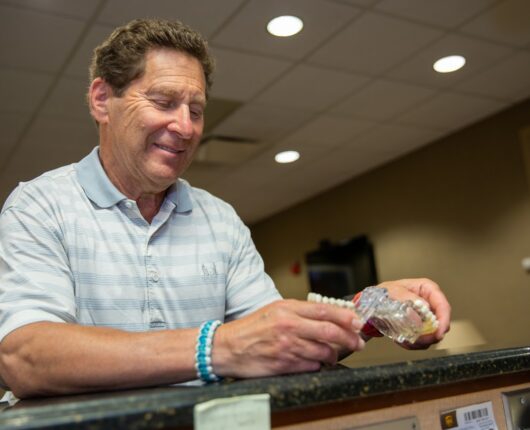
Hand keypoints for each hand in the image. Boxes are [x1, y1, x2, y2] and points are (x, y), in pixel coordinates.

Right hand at [212, 299, 365, 377]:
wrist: (228, 347)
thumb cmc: (252, 328)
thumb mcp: (275, 310)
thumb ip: (300, 312)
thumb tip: (328, 317)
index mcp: (287, 309)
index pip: (324, 311)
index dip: (346, 317)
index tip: (358, 322)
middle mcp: (289, 326)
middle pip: (330, 332)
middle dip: (349, 338)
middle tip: (358, 342)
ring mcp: (287, 347)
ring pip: (323, 352)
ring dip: (333, 355)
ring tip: (332, 354)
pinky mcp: (285, 365)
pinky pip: (311, 366)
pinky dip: (317, 365)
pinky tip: (313, 362)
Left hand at [376, 278, 450, 349]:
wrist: (373, 303)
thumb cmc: (384, 292)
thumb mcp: (394, 291)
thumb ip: (408, 298)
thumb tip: (423, 311)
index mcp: (427, 289)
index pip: (443, 305)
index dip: (444, 320)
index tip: (438, 333)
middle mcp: (430, 303)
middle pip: (441, 323)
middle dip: (431, 335)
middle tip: (417, 340)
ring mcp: (427, 317)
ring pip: (433, 335)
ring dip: (420, 341)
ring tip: (404, 340)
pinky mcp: (422, 328)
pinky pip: (423, 341)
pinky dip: (413, 344)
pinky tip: (401, 340)